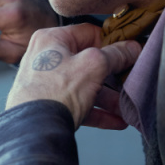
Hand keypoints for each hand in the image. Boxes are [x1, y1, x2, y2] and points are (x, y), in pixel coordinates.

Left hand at [7, 23, 140, 129]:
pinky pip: (79, 104)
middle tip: (130, 80)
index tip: (129, 52)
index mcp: (51, 39)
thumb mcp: (93, 66)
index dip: (112, 42)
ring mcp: (46, 83)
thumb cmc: (53, 94)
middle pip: (89, 62)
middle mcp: (46, 59)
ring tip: (127, 107)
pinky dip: (98, 112)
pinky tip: (118, 120)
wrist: (33, 131)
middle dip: (113, 76)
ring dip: (110, 98)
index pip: (88, 33)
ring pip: (86, 86)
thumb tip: (132, 48)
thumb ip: (116, 55)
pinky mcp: (49, 105)